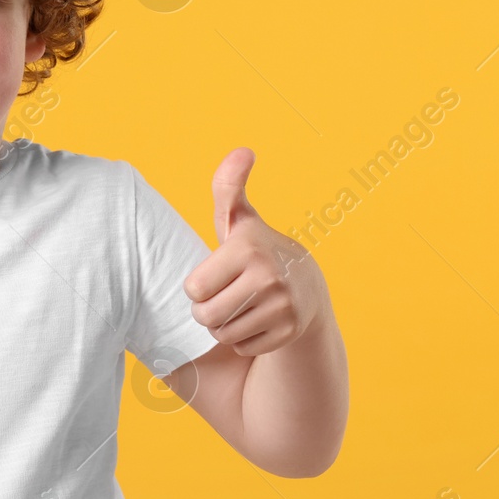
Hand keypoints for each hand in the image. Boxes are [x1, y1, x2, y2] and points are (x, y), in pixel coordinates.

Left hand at [183, 148, 322, 357]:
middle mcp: (268, 277)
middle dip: (206, 310)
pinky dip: (244, 340)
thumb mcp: (239, 219)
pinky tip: (257, 320)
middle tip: (223, 295)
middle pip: (204, 316)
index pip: (193, 289)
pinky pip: (243, 347)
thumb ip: (228, 187)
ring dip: (223, 326)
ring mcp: (282, 307)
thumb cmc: (255, 250)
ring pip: (222, 334)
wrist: (306, 285)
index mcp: (247, 248)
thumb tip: (243, 150)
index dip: (198, 285)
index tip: (216, 274)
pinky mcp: (289, 332)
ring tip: (239, 306)